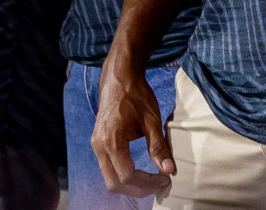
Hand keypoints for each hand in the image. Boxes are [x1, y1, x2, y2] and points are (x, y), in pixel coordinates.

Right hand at [92, 56, 173, 198]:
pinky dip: (123, 175)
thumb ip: (158, 147)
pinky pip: (108, 168)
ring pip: (110, 178)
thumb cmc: (136, 94)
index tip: (165, 179)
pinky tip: (140, 172)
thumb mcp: (151, 120)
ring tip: (152, 180)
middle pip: (115, 184)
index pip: (127, 176)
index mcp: (111, 140)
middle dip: (138, 189)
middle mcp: (99, 146)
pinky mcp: (98, 143)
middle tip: (159, 184)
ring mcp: (96, 145)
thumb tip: (169, 170)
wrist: (119, 76)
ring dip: (130, 185)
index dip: (148, 183)